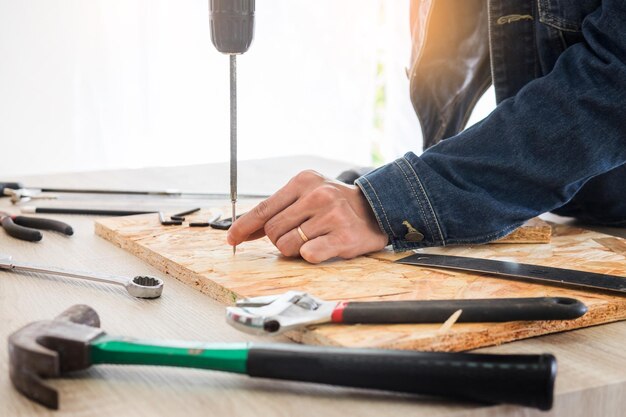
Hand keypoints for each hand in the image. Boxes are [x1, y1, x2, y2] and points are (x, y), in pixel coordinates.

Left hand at [227, 170, 387, 262]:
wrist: (376, 210)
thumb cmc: (335, 205)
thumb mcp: (306, 196)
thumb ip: (277, 211)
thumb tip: (242, 231)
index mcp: (303, 181)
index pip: (264, 208)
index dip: (244, 226)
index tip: (232, 238)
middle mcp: (317, 195)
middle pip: (272, 231)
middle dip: (278, 239)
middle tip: (298, 234)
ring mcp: (331, 215)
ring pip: (287, 246)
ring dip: (295, 249)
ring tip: (314, 238)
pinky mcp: (343, 237)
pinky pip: (308, 255)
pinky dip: (311, 255)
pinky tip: (324, 246)